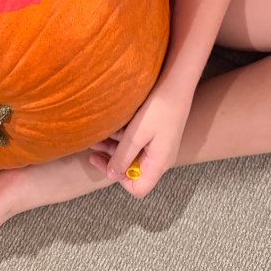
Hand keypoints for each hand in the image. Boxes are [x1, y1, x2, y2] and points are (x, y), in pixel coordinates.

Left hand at [88, 81, 193, 196]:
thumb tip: (112, 175)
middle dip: (111, 160)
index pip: (137, 188)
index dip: (119, 180)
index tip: (105, 163)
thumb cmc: (160, 107)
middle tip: (93, 147)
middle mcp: (160, 158)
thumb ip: (123, 157)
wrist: (177, 82)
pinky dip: (124, 137)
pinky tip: (113, 126)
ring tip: (97, 135)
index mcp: (158, 163)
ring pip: (133, 154)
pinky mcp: (158, 134)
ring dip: (115, 146)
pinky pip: (138, 143)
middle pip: (133, 170)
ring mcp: (160, 146)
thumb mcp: (136, 134)